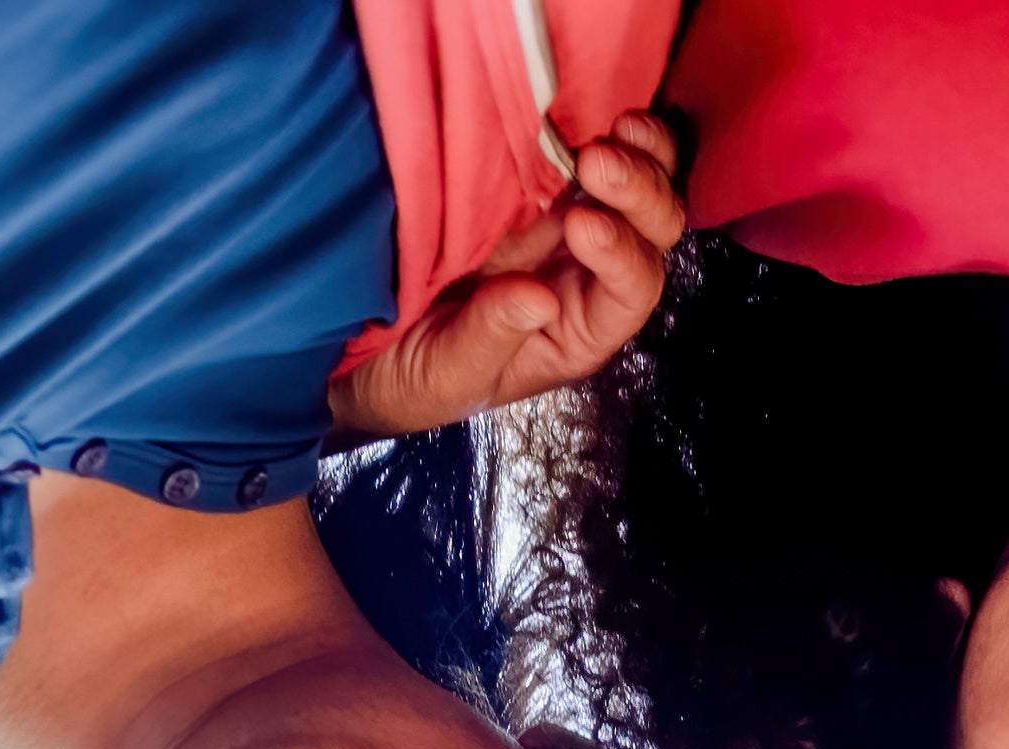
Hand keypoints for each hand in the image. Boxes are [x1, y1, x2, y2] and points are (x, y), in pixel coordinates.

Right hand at [328, 115, 688, 438]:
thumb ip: (491, 338)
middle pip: (648, 232)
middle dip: (637, 193)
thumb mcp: (446, 374)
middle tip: (597, 159)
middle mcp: (584, 278)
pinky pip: (583, 160)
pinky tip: (593, 111)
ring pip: (632, 189)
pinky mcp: (529, 191)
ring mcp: (561, 229)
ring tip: (615, 124)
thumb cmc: (410, 376)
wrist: (360, 346)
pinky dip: (599, 130)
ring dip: (636, 154)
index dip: (620, 253)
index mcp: (577, 331)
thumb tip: (538, 300)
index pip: (631, 291)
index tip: (580, 224)